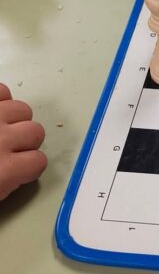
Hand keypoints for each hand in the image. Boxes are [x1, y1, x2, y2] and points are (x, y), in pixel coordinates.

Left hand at [0, 84, 46, 201]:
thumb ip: (6, 182)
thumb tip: (16, 175)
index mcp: (4, 170)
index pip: (39, 162)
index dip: (27, 167)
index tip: (16, 170)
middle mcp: (2, 139)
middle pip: (36, 132)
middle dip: (24, 140)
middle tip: (6, 148)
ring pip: (23, 109)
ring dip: (14, 118)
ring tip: (0, 128)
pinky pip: (3, 90)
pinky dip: (1, 99)